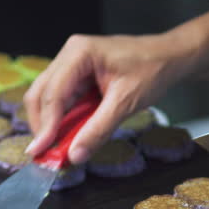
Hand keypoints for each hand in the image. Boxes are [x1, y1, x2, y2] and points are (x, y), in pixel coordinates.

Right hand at [23, 31, 199, 163]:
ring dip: (49, 124)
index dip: (44, 126)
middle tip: (42, 155)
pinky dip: (61, 120)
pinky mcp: (77, 76)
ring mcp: (72, 64)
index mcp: (79, 53)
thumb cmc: (151, 70)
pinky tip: (65, 137)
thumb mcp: (126, 103)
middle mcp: (70, 55)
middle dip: (41, 125)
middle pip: (41, 94)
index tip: (39, 152)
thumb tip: (75, 155)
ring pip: (47, 98)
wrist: (169, 57)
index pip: (53, 94)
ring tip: (52, 150)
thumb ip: (98, 130)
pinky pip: (62, 100)